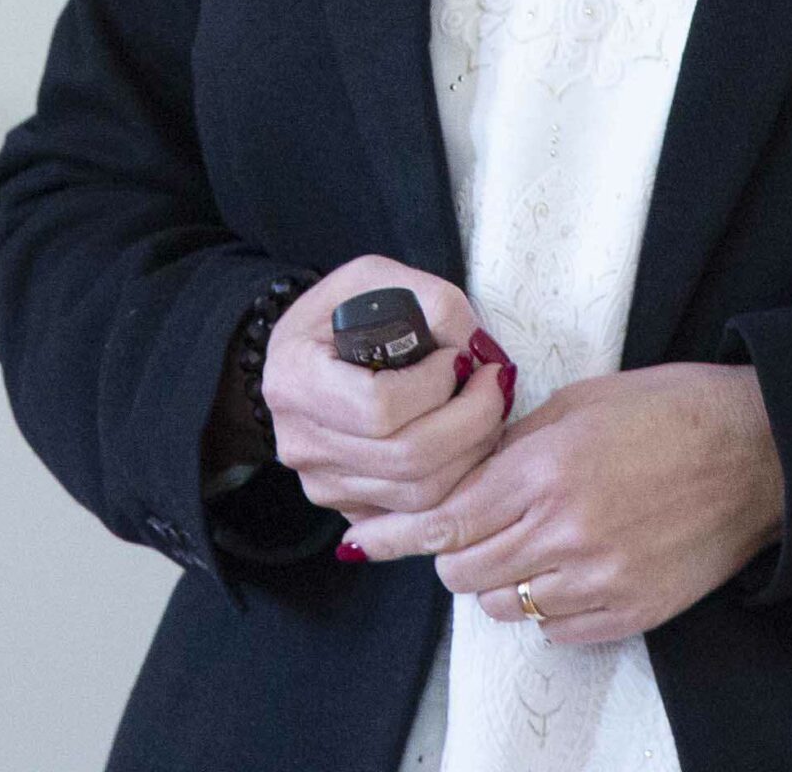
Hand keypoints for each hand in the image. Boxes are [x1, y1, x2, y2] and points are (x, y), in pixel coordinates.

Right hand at [261, 254, 514, 528]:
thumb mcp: (382, 278)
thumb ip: (436, 306)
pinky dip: (455, 479)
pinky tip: (466, 438)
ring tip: (488, 409)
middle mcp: (300, 441)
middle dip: (471, 421)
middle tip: (496, 383)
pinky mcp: (347, 506)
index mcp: (295, 378)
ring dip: (472, 452)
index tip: (456, 356)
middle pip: (406, 459)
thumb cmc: (346, 307)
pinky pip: (415, 513)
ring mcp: (321, 482)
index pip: (379, 407)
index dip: (434, 385)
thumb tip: (480, 356)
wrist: (311, 347)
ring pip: (418, 495)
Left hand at [339, 363, 784, 644]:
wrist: (753, 453)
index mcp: (545, 468)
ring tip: (529, 541)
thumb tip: (460, 479)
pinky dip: (546, 604)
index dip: (396, 535)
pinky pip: (554, 630)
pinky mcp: (628, 614)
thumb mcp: (578, 403)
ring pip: (504, 606)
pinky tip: (570, 565)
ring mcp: (598, 581)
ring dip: (499, 579)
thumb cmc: (667, 411)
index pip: (445, 521)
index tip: (361, 543)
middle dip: (453, 553)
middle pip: (464, 573)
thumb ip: (512, 445)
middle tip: (473, 526)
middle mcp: (564, 531)